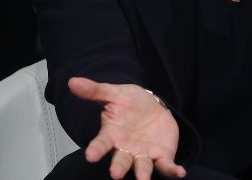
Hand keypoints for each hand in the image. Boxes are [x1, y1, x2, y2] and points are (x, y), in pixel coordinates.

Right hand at [68, 78, 185, 179]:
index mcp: (112, 135)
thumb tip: (72, 81)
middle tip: (116, 174)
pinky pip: (166, 166)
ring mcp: (143, 155)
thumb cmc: (130, 103)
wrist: (152, 106)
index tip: (89, 156)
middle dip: (119, 167)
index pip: (101, 143)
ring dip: (143, 174)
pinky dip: (172, 171)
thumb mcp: (114, 93)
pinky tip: (178, 172)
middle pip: (121, 160)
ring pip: (142, 167)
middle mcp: (125, 149)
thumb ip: (95, 91)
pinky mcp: (161, 157)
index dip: (95, 150)